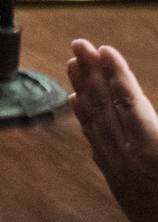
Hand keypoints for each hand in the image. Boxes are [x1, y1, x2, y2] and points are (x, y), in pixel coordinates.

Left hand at [70, 41, 157, 221]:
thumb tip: (138, 105)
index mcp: (152, 146)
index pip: (129, 101)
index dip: (116, 73)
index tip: (103, 49)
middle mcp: (128, 153)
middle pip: (106, 105)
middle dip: (92, 72)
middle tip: (78, 44)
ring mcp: (118, 165)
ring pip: (96, 120)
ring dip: (83, 89)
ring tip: (72, 64)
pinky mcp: (115, 177)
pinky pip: (95, 140)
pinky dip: (85, 118)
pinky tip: (76, 103)